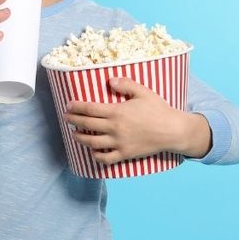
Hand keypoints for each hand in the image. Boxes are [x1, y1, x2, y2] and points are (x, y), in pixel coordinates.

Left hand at [64, 77, 190, 164]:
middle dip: (73, 121)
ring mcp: (119, 143)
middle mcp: (114, 128)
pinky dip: (96, 156)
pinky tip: (92, 151)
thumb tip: (109, 81)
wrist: (172, 131)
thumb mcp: (143, 92)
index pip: (89, 109)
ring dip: (80, 138)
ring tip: (74, 134)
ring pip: (92, 143)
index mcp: (117, 112)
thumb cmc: (158, 110)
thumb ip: (125, 84)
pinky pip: (105, 159)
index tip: (69, 105)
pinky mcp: (125, 154)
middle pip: (86, 125)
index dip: (76, 107)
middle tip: (66, 118)